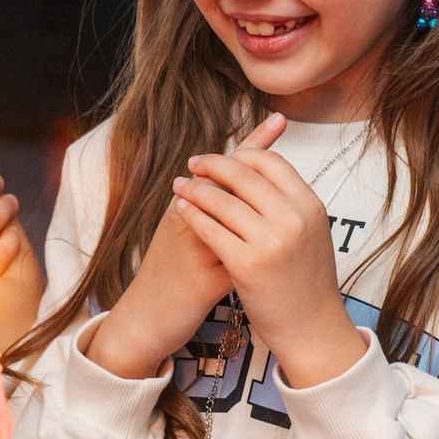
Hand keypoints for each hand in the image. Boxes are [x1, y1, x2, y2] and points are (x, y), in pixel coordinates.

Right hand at [86, 114, 285, 379]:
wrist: (143, 319)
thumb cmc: (167, 278)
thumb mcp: (182, 239)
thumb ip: (209, 215)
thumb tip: (243, 193)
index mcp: (182, 210)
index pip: (222, 171)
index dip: (251, 144)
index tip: (279, 119)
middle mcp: (187, 222)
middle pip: (232, 183)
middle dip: (261, 162)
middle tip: (285, 123)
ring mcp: (196, 250)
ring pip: (239, 219)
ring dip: (264, 205)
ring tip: (295, 186)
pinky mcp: (205, 281)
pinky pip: (241, 259)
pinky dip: (260, 251)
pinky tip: (283, 245)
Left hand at [170, 118, 363, 387]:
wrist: (312, 328)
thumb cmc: (307, 282)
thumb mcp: (312, 233)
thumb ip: (291, 203)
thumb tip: (263, 172)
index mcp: (310, 205)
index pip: (271, 162)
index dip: (242, 153)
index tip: (224, 156)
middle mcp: (293, 218)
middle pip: (243, 174)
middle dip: (212, 164)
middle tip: (193, 163)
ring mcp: (270, 241)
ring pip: (221, 199)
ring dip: (194, 187)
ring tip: (180, 185)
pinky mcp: (247, 264)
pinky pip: (210, 229)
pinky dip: (191, 215)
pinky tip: (181, 210)